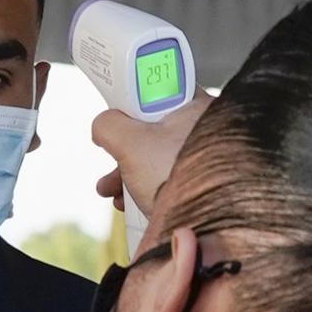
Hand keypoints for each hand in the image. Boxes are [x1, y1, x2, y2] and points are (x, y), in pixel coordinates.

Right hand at [89, 95, 209, 222]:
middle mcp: (206, 126)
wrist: (207, 219)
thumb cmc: (176, 174)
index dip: (131, 105)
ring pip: (159, 157)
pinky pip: (170, 178)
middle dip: (124, 151)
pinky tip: (135, 204)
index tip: (116, 119)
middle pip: (154, 129)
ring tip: (112, 193)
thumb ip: (109, 126)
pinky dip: (149, 189)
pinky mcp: (205, 182)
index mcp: (194, 104)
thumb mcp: (131, 144)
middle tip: (110, 162)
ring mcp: (208, 156)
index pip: (157, 92)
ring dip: (130, 175)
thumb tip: (102, 125)